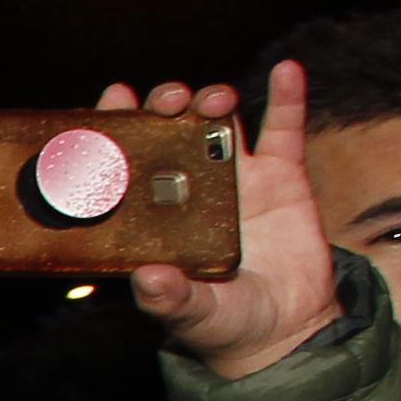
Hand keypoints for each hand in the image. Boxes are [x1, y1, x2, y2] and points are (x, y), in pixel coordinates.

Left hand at [111, 63, 338, 380]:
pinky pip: (283, 129)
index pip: (123, 161)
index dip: (116, 127)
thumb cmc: (222, 322)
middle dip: (164, 106)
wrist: (284, 330)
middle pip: (169, 130)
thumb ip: (169, 298)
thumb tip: (147, 278)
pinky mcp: (281, 177)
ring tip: (213, 98)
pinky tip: (287, 70)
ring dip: (211, 99)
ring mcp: (233, 177)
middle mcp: (185, 188)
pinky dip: (286, 97)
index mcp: (151, 215)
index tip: (113, 100)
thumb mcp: (191, 314)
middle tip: (166, 102)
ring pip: (216, 122)